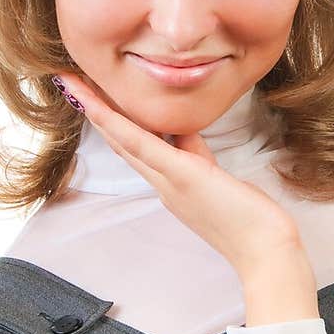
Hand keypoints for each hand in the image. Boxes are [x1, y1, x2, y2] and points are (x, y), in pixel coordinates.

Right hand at [52, 71, 303, 275]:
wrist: (264, 252)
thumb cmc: (250, 221)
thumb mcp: (217, 179)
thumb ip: (198, 155)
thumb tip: (185, 130)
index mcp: (170, 185)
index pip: (135, 147)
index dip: (112, 122)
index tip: (93, 97)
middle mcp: (162, 184)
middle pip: (120, 142)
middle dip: (93, 111)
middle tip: (68, 82)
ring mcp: (169, 181)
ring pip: (124, 141)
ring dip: (95, 110)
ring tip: (71, 84)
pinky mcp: (183, 176)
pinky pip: (143, 146)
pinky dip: (118, 124)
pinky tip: (97, 105)